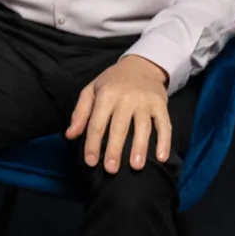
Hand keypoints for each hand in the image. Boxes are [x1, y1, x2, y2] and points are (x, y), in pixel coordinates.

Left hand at [66, 54, 170, 174]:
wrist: (140, 65)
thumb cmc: (112, 82)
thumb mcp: (91, 90)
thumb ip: (80, 113)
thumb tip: (70, 135)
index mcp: (106, 94)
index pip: (97, 123)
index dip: (92, 143)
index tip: (90, 162)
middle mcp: (126, 98)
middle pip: (119, 127)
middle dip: (114, 149)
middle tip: (111, 170)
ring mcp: (145, 101)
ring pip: (142, 127)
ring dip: (139, 148)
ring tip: (136, 167)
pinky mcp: (161, 105)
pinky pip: (164, 125)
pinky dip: (165, 141)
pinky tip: (162, 157)